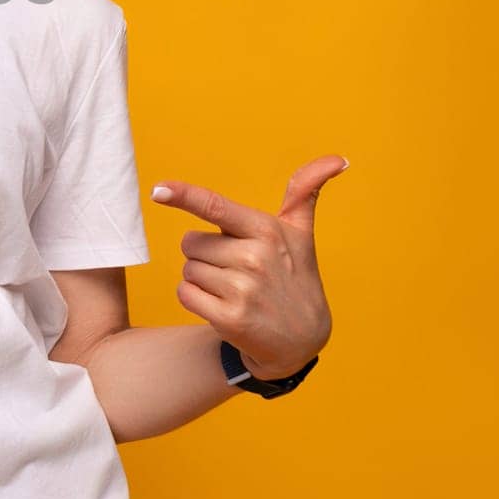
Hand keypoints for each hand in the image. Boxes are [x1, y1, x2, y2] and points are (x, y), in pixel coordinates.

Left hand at [150, 154, 347, 379]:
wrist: (303, 340)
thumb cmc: (295, 276)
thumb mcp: (301, 233)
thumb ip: (304, 191)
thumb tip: (339, 158)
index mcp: (266, 230)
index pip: (216, 207)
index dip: (185, 196)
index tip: (159, 190)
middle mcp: (255, 258)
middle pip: (191, 242)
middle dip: (206, 253)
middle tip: (238, 269)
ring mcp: (243, 290)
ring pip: (187, 269)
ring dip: (202, 279)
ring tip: (235, 289)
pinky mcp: (230, 318)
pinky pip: (185, 294)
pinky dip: (196, 299)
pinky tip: (224, 306)